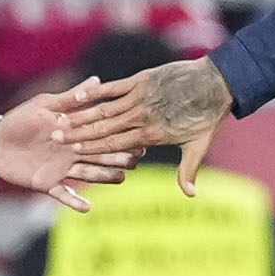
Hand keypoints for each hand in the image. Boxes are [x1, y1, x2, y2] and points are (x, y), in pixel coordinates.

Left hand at [0, 90, 133, 212]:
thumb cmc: (20, 120)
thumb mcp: (45, 105)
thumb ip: (71, 98)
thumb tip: (97, 80)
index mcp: (75, 133)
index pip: (102, 134)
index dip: (118, 134)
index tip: (137, 134)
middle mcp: (74, 153)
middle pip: (100, 156)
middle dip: (118, 157)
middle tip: (136, 159)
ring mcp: (62, 169)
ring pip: (88, 174)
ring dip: (104, 177)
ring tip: (120, 178)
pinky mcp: (48, 183)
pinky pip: (64, 194)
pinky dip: (75, 202)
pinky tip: (88, 207)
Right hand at [61, 56, 236, 191]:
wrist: (219, 82)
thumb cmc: (209, 116)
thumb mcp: (199, 146)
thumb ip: (188, 170)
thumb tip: (189, 195)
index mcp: (152, 134)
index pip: (116, 145)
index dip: (93, 150)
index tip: (73, 153)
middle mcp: (142, 116)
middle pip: (104, 129)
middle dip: (78, 135)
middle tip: (55, 139)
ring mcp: (141, 97)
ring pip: (105, 109)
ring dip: (82, 117)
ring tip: (61, 122)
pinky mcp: (142, 80)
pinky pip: (115, 88)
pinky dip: (97, 92)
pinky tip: (80, 97)